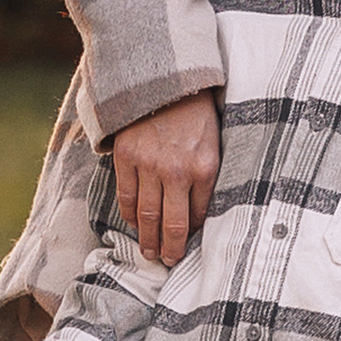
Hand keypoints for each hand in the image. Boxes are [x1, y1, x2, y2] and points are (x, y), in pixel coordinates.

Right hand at [113, 91, 219, 268]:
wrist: (164, 77)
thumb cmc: (195, 111)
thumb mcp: (215, 141)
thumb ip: (207, 175)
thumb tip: (200, 212)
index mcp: (205, 167)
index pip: (198, 216)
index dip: (193, 236)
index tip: (189, 246)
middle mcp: (177, 170)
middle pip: (172, 224)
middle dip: (171, 249)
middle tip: (168, 263)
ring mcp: (149, 165)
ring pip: (146, 215)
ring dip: (148, 239)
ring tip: (150, 253)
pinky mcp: (126, 157)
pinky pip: (125, 197)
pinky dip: (129, 215)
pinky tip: (134, 224)